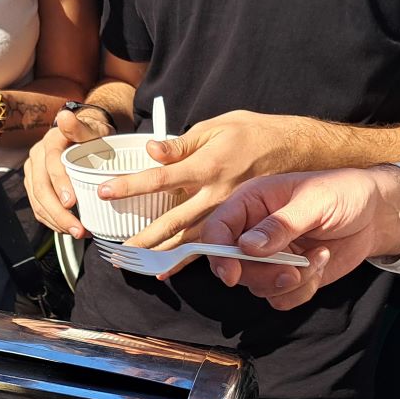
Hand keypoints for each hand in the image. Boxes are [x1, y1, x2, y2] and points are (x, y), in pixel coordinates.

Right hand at [22, 108, 110, 237]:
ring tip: (77, 233)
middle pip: (41, 189)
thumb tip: (65, 117)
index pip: (51, 165)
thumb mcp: (91, 128)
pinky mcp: (35, 185)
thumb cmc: (93, 134)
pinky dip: (52, 221)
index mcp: (50, 142)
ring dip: (56, 221)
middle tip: (78, 229)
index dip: (60, 184)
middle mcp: (37, 157)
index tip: (72, 203)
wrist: (85, 136)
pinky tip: (68, 229)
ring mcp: (33, 172)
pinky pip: (39, 207)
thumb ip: (80, 126)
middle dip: (59, 213)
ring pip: (38, 202)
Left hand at [98, 111, 325, 253]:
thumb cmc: (250, 133)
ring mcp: (227, 212)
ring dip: (159, 254)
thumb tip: (152, 151)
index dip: (131, 185)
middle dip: (143, 238)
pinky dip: (185, 261)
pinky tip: (165, 270)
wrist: (295, 150)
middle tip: (117, 252)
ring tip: (133, 265)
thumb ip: (182, 143)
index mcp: (208, 166)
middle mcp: (216, 194)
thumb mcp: (216, 128)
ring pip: (189, 240)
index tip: (105, 191)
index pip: (161, 177)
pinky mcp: (236, 222)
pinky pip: (208, 246)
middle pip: (172, 221)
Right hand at [200, 165, 399, 309]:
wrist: (374, 215)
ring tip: (317, 257)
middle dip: (264, 275)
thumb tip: (247, 247)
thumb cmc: (345, 193)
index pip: (217, 229)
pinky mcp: (287, 276)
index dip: (217, 253)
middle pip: (234, 266)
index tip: (233, 274)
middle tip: (294, 269)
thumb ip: (281, 225)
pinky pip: (280, 299)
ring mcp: (269, 257)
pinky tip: (320, 263)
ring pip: (257, 287)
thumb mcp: (315, 201)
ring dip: (289, 282)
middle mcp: (253, 232)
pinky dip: (302, 290)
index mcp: (251, 203)